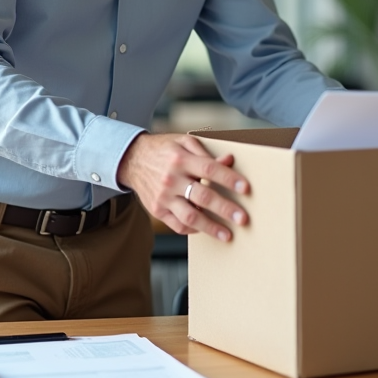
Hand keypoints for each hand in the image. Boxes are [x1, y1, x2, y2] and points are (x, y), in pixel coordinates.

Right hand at [117, 132, 249, 241]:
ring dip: (210, 227)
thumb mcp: (183, 143)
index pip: (209, 169)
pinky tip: (205, 229)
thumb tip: (228, 161)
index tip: (245, 189)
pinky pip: (177, 225)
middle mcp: (171, 179)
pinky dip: (193, 229)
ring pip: (189, 216)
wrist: (132, 159)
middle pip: (202, 196)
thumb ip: (206, 152)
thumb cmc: (163, 150)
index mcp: (180, 159)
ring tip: (227, 234)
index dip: (229, 179)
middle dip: (225, 209)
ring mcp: (163, 197)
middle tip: (243, 218)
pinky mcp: (157, 210)